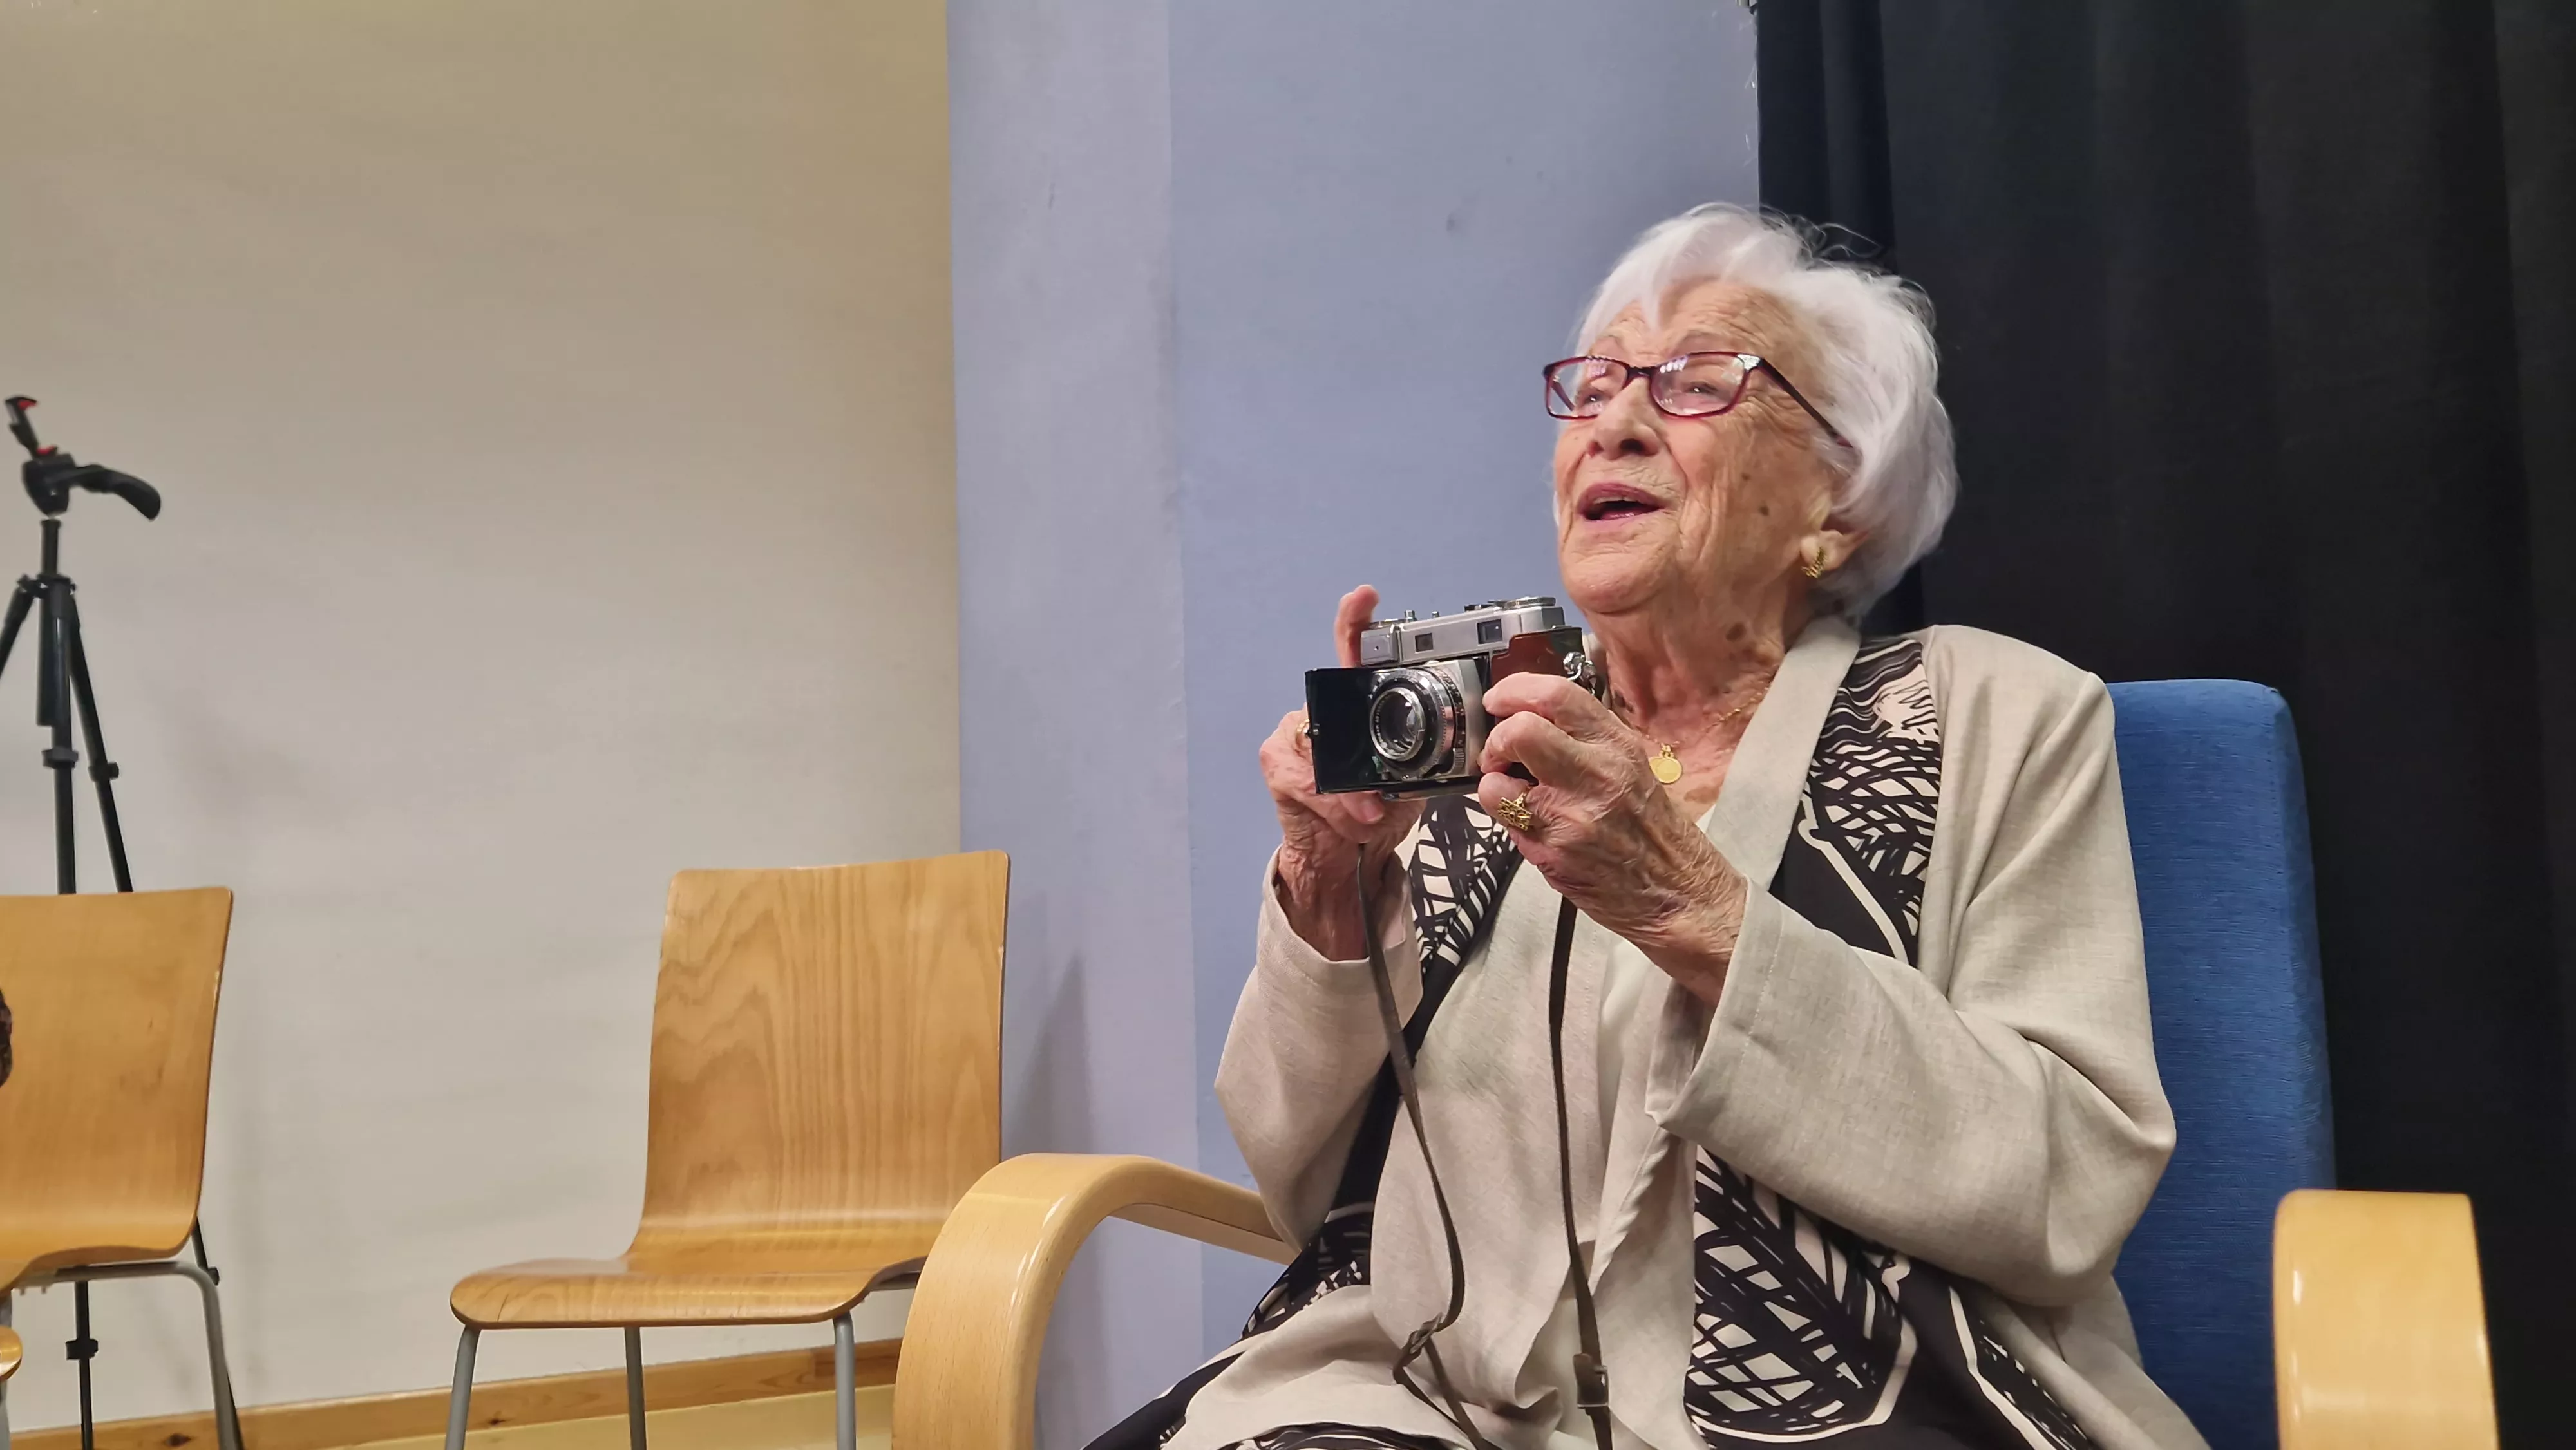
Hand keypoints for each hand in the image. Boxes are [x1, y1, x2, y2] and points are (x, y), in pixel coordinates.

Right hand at [1262, 586, 1425, 958]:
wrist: (1340, 858)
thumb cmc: (1377, 812)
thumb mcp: (1410, 785)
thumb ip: (1420, 763)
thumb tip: (1450, 757)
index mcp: (1360, 707)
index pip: (1356, 654)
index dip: (1357, 622)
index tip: (1365, 596)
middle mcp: (1325, 711)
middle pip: (1340, 708)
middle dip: (1364, 752)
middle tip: (1375, 794)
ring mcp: (1296, 732)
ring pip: (1329, 756)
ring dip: (1355, 799)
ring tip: (1372, 819)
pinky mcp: (1276, 761)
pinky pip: (1310, 782)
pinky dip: (1336, 809)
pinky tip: (1349, 821)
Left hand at [1473, 672, 1745, 1003]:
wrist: (1676, 892)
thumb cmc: (1652, 829)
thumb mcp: (1631, 766)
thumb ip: (1585, 740)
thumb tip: (1530, 718)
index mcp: (1617, 745)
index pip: (1556, 695)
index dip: (1513, 691)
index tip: (1498, 702)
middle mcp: (1595, 773)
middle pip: (1520, 731)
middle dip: (1497, 738)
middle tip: (1501, 753)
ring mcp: (1570, 816)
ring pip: (1496, 781)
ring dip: (1494, 783)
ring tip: (1514, 792)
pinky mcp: (1552, 853)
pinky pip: (1505, 822)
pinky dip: (1504, 816)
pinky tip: (1528, 822)